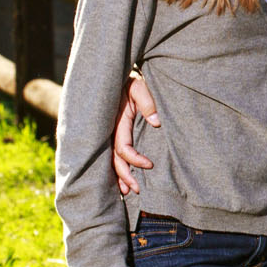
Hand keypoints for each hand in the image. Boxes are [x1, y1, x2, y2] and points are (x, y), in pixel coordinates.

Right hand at [112, 73, 159, 195]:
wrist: (119, 75)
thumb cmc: (132, 80)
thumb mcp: (140, 86)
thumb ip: (147, 102)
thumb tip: (156, 122)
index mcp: (116, 121)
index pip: (122, 147)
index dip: (134, 159)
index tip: (150, 164)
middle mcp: (110, 130)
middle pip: (114, 159)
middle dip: (124, 176)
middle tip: (136, 190)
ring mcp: (111, 132)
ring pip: (111, 159)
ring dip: (119, 176)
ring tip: (128, 191)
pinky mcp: (115, 133)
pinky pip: (114, 153)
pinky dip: (118, 167)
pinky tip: (122, 180)